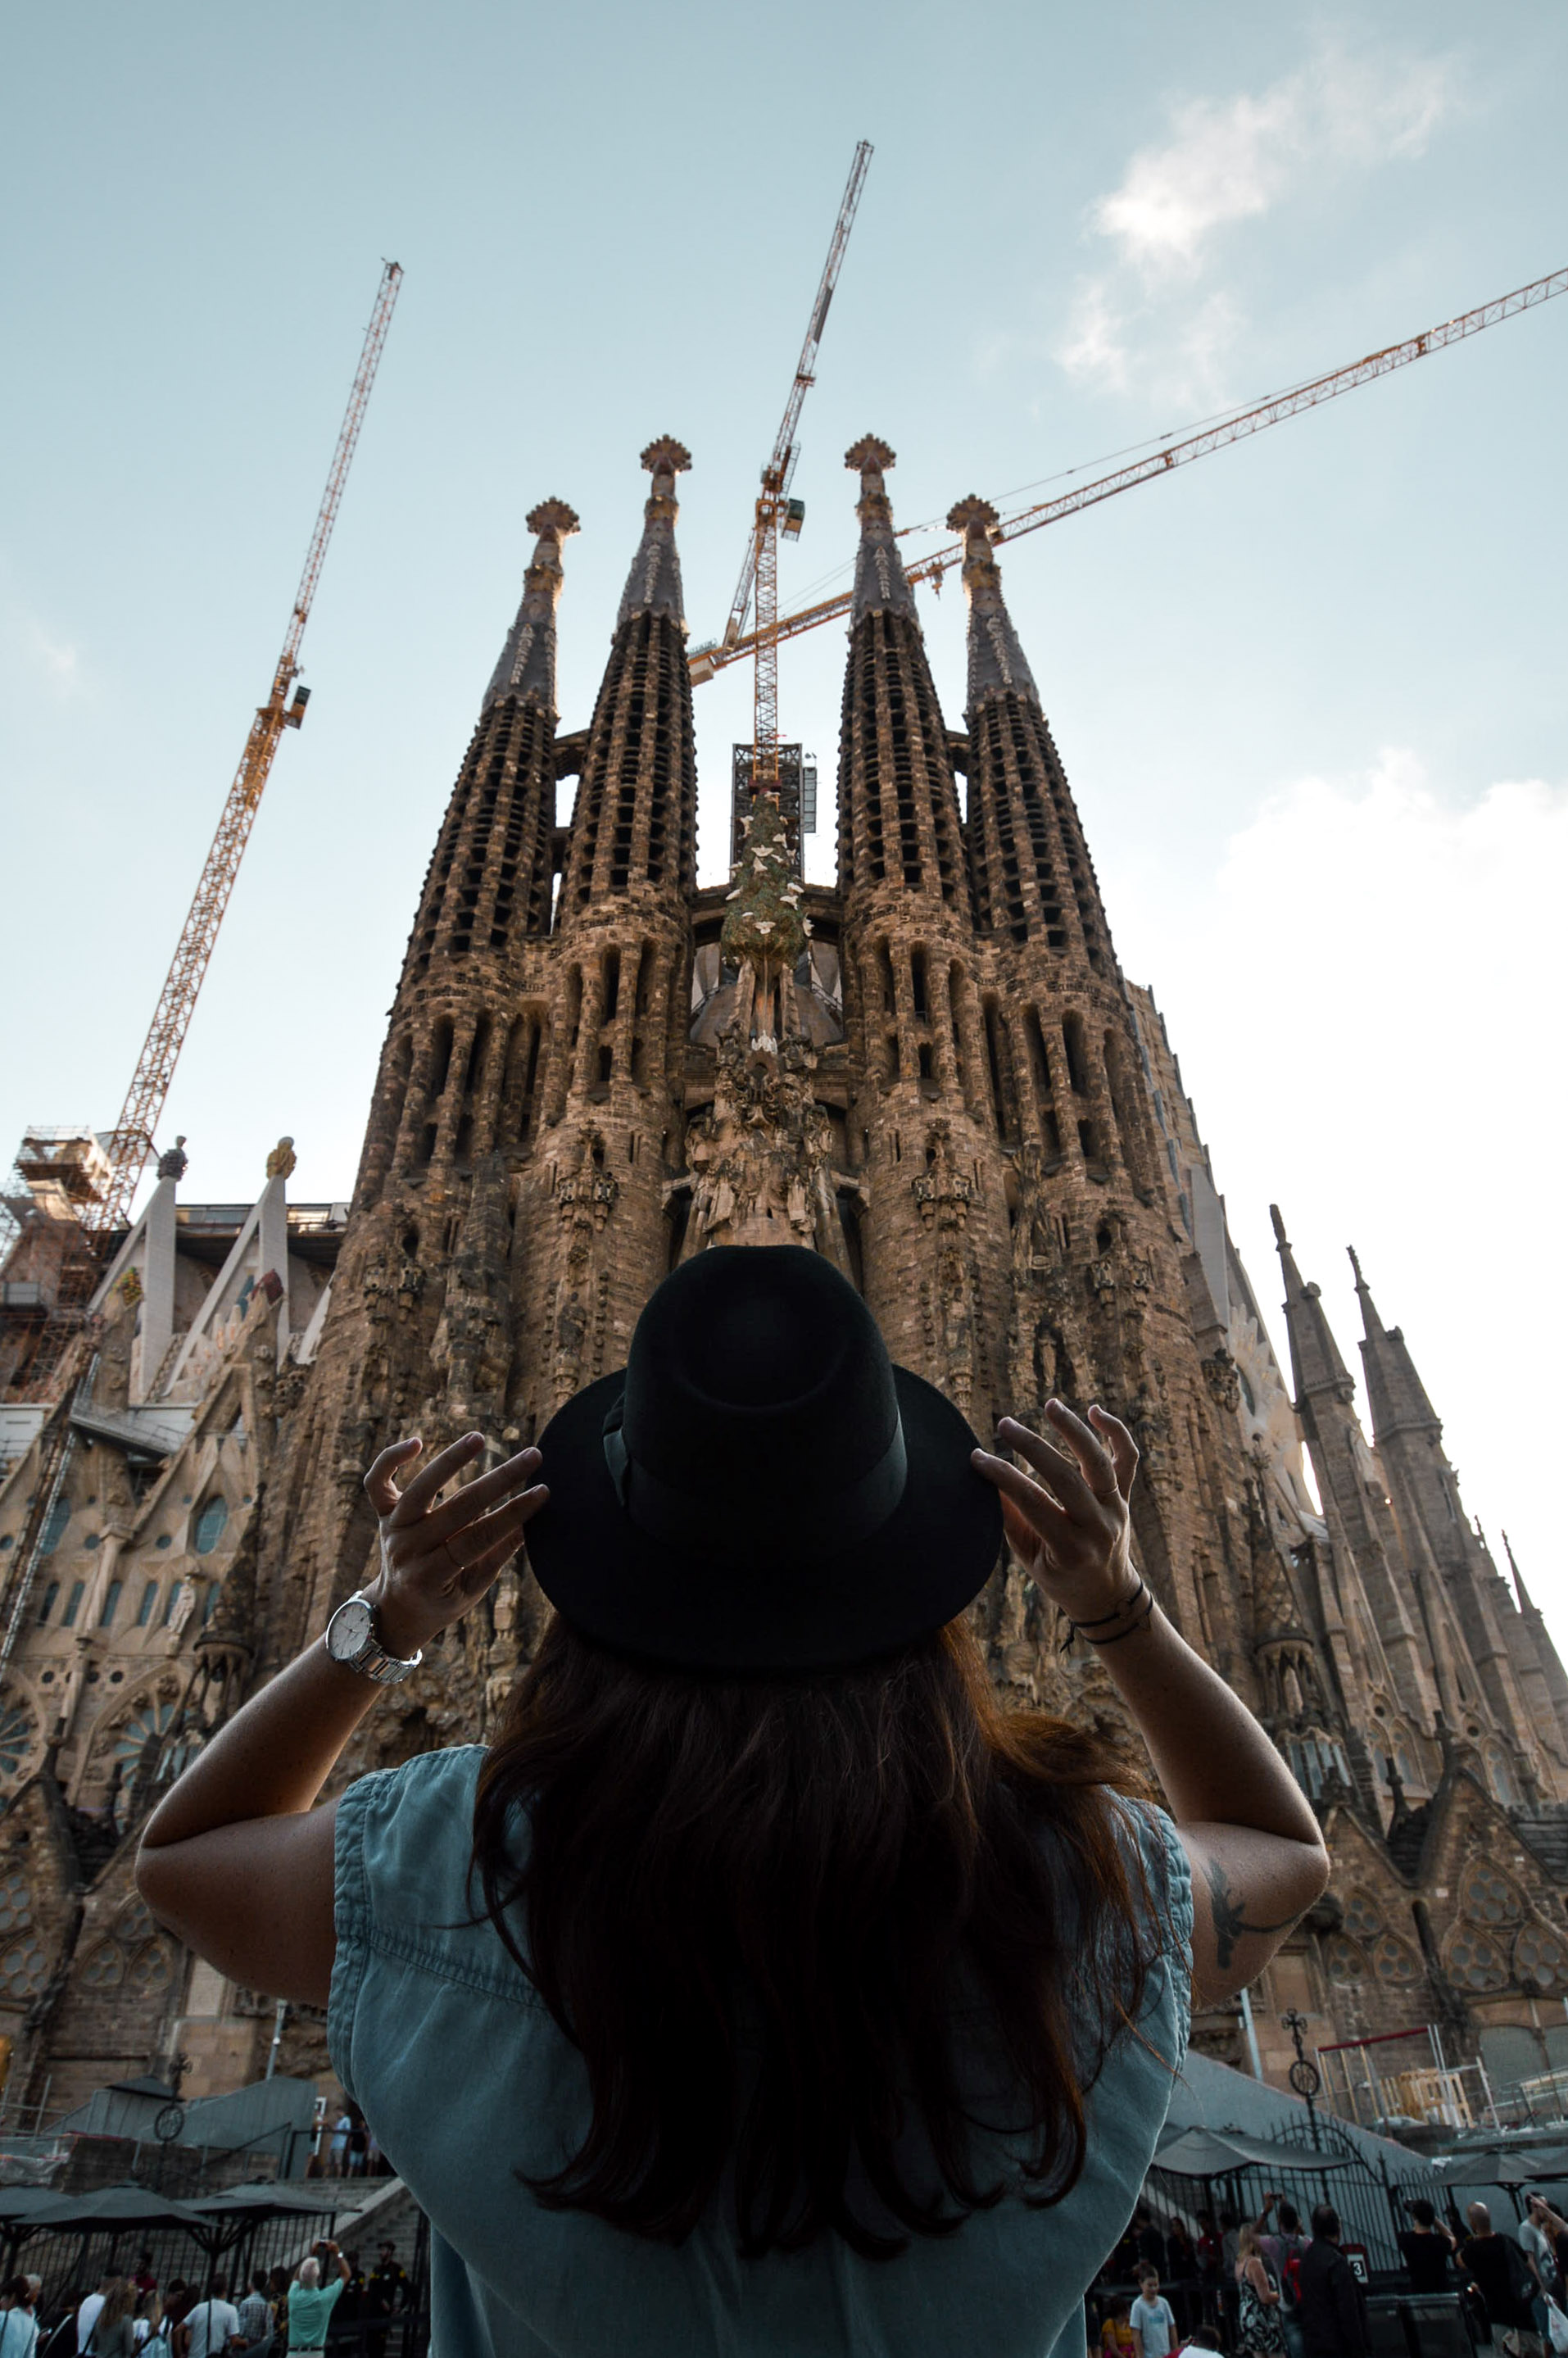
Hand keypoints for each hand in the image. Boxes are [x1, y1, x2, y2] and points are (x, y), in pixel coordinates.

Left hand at [361, 1432, 547, 1657]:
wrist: (397, 1609)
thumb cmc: (444, 1599)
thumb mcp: (474, 1588)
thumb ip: (499, 1552)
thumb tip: (534, 1518)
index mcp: (431, 1576)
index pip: (478, 1537)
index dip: (513, 1514)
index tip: (543, 1491)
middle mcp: (407, 1550)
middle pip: (457, 1508)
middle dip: (500, 1480)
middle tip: (533, 1457)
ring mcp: (392, 1529)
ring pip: (420, 1489)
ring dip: (451, 1460)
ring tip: (480, 1438)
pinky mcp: (381, 1514)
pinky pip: (376, 1482)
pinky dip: (390, 1459)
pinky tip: (417, 1442)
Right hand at [971, 1399, 1137, 1626]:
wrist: (1108, 1595)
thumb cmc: (1060, 1577)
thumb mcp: (1029, 1558)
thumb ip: (1011, 1519)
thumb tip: (986, 1477)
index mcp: (1070, 1550)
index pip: (1032, 1502)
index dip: (1001, 1476)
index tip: (976, 1456)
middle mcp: (1099, 1527)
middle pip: (1065, 1477)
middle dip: (1031, 1446)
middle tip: (1004, 1423)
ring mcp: (1117, 1510)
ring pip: (1099, 1462)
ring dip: (1075, 1430)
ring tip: (1051, 1405)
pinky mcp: (1126, 1497)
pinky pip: (1128, 1460)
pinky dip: (1116, 1432)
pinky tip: (1094, 1410)